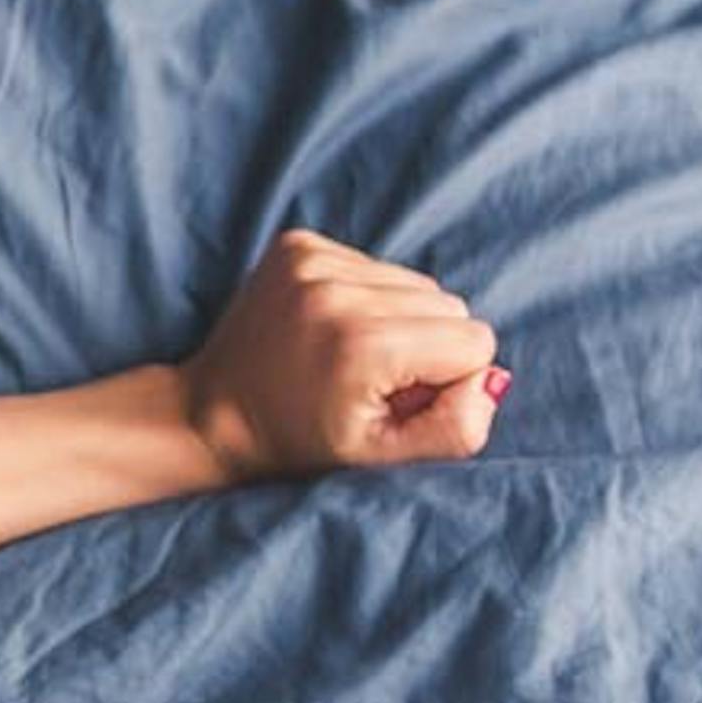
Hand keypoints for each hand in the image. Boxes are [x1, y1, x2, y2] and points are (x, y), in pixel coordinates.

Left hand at [176, 227, 508, 484]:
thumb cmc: (301, 442)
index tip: (396, 397)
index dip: (448, 379)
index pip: (475, 342)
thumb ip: (456, 427)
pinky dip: (364, 296)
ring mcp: (312, 262)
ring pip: (415, 284)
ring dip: (395, 320)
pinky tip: (324, 328)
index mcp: (364, 346)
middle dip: (425, 347)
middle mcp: (336, 293)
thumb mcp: (382, 457)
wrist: (210, 413)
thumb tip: (491, 377)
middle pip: (450, 307)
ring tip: (343, 354)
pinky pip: (375, 265)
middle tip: (368, 379)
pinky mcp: (296, 245)